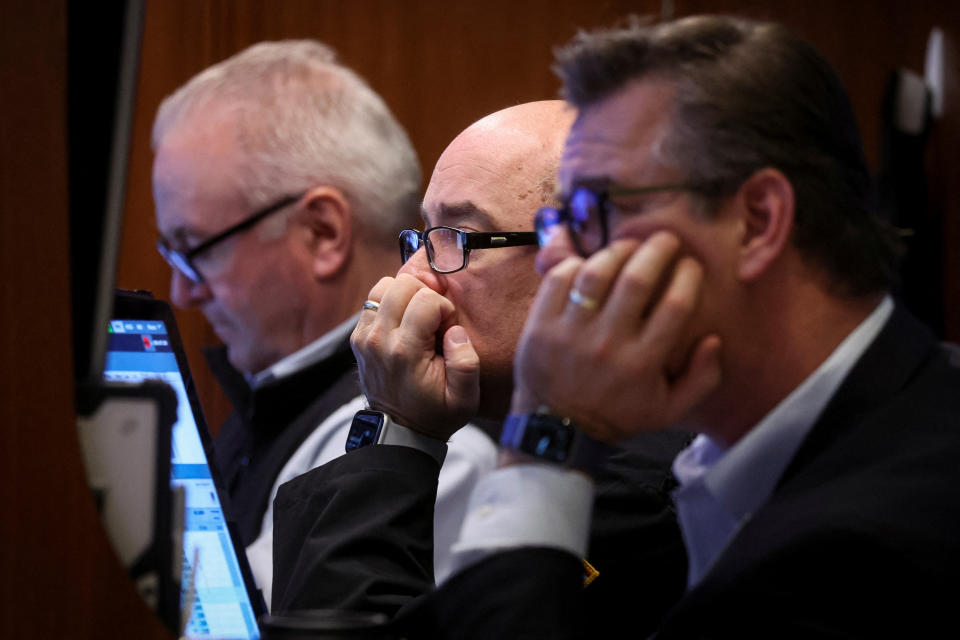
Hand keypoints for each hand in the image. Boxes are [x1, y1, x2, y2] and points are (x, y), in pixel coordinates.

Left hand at [351, 274, 479, 439]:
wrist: (400, 431)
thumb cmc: (435, 414)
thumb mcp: (465, 399)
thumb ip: (466, 363)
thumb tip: (455, 330)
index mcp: (405, 351)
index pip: (426, 299)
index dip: (444, 309)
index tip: (447, 331)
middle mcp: (379, 339)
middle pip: (402, 284)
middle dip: (425, 296)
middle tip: (433, 322)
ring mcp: (364, 337)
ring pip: (384, 286)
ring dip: (406, 296)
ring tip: (417, 319)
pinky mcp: (357, 337)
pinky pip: (374, 300)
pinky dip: (391, 304)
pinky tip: (403, 325)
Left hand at [512, 232, 721, 441]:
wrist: (558, 430)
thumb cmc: (617, 415)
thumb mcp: (668, 410)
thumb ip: (701, 378)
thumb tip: (713, 339)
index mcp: (643, 362)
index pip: (675, 305)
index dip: (688, 276)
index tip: (690, 265)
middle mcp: (608, 343)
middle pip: (638, 279)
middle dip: (657, 250)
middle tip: (665, 240)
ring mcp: (570, 333)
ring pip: (597, 273)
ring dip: (617, 251)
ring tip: (628, 246)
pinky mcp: (540, 326)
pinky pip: (558, 280)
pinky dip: (575, 264)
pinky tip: (589, 264)